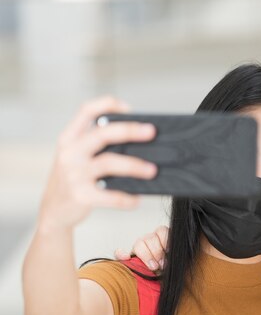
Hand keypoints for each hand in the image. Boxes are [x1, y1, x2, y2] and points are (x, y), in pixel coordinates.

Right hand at [37, 96, 157, 231]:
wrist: (54, 210)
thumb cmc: (73, 179)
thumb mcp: (75, 155)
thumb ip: (97, 144)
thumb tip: (138, 139)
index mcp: (69, 138)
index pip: (86, 110)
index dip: (108, 104)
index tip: (129, 108)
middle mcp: (70, 152)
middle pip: (103, 134)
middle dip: (130, 131)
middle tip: (151, 132)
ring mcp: (74, 174)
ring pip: (109, 163)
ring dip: (135, 165)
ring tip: (152, 170)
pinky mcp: (81, 196)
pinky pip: (110, 195)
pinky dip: (127, 197)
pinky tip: (137, 199)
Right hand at [115, 225, 169, 270]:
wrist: (159, 281)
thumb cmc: (167, 269)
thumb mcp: (172, 261)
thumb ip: (172, 256)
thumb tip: (170, 255)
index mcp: (162, 238)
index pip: (162, 231)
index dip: (164, 240)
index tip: (167, 251)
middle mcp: (149, 241)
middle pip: (150, 238)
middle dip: (157, 252)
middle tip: (162, 264)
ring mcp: (138, 248)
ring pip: (139, 243)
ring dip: (146, 255)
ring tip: (153, 267)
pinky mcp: (126, 257)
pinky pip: (119, 253)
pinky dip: (121, 254)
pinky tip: (126, 258)